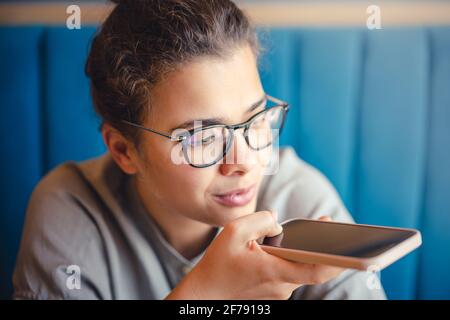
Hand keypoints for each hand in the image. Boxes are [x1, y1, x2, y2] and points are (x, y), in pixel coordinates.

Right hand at [166, 212, 344, 299]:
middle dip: (318, 246)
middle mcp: (282, 286)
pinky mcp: (275, 294)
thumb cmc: (217, 265)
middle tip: (328, 226)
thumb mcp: (233, 232)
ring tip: (290, 237)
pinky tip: (275, 251)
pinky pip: (288, 273)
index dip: (336, 260)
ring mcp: (279, 293)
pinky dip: (288, 261)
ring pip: (298, 268)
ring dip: (297, 253)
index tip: (350, 247)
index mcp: (275, 271)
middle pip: (310, 265)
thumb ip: (260, 220)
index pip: (315, 269)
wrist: (205, 296)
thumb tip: (278, 222)